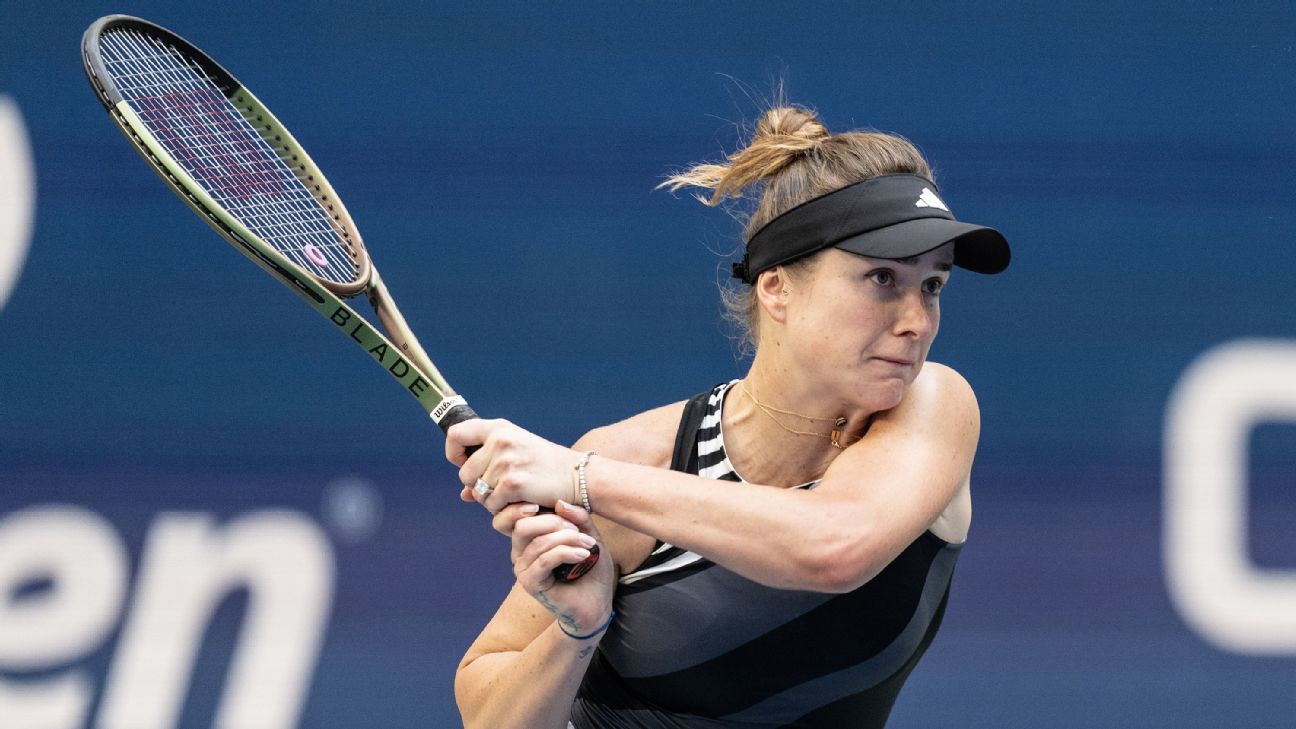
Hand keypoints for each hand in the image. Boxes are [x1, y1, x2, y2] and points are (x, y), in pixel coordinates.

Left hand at [446, 418, 580, 512]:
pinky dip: (503, 508)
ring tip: (513, 494)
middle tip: (500, 488)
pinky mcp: (513, 482)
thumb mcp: (515, 454)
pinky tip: (520, 501)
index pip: (456, 434)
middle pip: (465, 473)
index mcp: (498, 428)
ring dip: (492, 500)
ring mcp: (506, 461)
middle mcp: (500, 440)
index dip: (454, 453)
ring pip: (478, 492)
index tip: (465, 464)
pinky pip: (492, 504)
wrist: (576, 476)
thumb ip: (487, 467)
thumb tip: (463, 494)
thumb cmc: (544, 466)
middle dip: (478, 486)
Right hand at [494, 500, 615, 635]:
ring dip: (567, 539)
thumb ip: (578, 519)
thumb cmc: (591, 570)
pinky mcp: (530, 583)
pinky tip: (583, 555)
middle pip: (523, 525)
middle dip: (553, 522)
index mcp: (530, 538)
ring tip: (588, 545)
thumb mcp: (589, 537)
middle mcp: (521, 552)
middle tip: (577, 530)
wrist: (596, 604)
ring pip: (538, 543)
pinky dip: (565, 553)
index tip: (565, 510)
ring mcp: (523, 568)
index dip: (540, 507)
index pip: (523, 515)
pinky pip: (544, 560)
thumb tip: (560, 503)